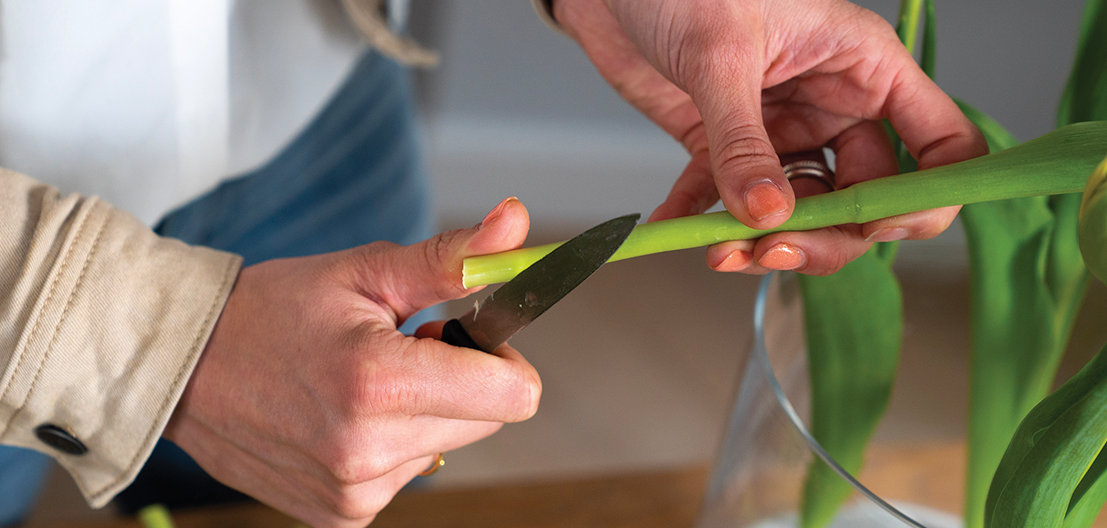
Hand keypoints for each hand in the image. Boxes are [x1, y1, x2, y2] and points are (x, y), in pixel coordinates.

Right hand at [163, 198, 540, 526]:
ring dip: (421, 413)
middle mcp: (368, 450)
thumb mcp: (365, 271)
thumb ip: (451, 259)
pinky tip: (341, 416)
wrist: (183, 366)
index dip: (501, 358)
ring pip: (447, 447)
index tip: (458, 334)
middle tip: (398, 349)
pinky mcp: (340, 515)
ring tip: (359, 382)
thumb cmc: (272, 310)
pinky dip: (390, 444)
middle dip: (459, 380)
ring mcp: (353, 492)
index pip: (514, 395)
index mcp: (379, 383)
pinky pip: (406, 475)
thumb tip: (517, 223)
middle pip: (487, 421)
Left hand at [554, 0, 986, 274]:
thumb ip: (743, 141)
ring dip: (764, 240)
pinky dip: (701, 220)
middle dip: (826, 236)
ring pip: (799, 210)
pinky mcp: (726, 146)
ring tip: (719, 249)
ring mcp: (781, 129)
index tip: (876, 225)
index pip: (940, 145)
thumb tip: (768, 216)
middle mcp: (831, 104)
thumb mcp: (720, 55)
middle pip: (863, 198)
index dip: (923, 198)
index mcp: (864, 67)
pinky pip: (726, 199)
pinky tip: (672, 228)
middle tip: (773, 250)